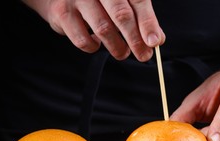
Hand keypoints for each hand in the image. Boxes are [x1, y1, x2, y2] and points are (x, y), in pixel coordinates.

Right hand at [22, 0, 164, 60]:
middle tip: (143, 55)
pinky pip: (82, 39)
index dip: (148, 23)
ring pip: (103, 28)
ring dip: (117, 47)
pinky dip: (94, 47)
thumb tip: (157, 39)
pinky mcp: (62, 12)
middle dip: (135, 40)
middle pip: (121, 15)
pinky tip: (97, 43)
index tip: (154, 42)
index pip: (138, 0)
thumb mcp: (122, 2)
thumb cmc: (99, 0)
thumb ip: (141, 18)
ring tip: (122, 52)